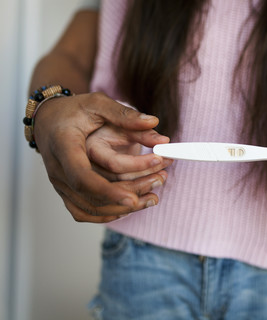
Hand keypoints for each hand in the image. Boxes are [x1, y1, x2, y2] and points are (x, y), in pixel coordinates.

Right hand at [34, 92, 168, 222]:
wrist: (49, 121)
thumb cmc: (73, 111)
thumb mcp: (98, 104)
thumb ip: (125, 114)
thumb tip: (153, 122)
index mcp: (64, 146)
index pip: (82, 176)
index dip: (107, 191)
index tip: (133, 199)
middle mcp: (59, 170)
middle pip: (93, 195)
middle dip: (129, 192)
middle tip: (160, 181)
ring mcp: (60, 184)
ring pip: (91, 207)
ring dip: (125, 207)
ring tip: (154, 196)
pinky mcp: (66, 192)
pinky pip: (84, 212)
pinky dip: (108, 214)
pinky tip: (131, 207)